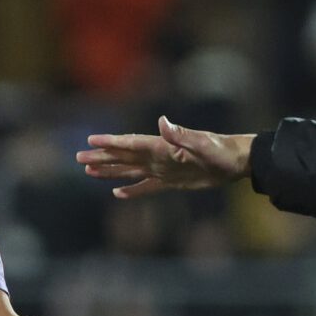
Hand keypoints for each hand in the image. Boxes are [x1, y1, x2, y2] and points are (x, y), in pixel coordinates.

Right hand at [78, 116, 254, 197]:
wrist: (236, 161)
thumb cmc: (222, 150)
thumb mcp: (203, 143)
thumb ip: (182, 135)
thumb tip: (162, 122)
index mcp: (163, 146)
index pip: (131, 143)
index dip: (111, 142)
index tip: (91, 141)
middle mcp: (159, 156)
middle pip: (124, 156)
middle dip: (102, 157)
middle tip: (78, 158)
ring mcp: (164, 169)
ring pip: (130, 170)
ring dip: (110, 171)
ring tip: (89, 172)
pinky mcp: (172, 181)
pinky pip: (147, 186)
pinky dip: (132, 190)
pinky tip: (118, 193)